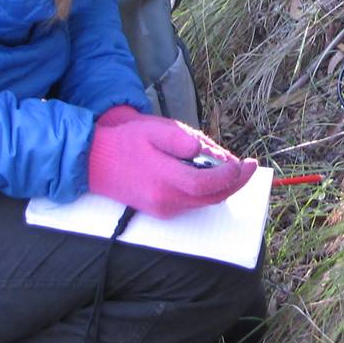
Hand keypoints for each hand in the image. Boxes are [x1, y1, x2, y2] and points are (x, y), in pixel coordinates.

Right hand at [86, 105, 256, 217]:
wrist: (94, 163)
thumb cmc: (125, 142)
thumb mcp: (155, 130)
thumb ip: (181, 139)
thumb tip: (207, 150)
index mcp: (165, 181)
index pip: (209, 184)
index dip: (232, 175)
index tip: (246, 162)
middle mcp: (167, 202)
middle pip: (213, 197)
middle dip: (235, 182)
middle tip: (249, 166)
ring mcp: (164, 210)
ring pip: (205, 202)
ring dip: (222, 186)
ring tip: (231, 165)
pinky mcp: (161, 212)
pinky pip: (193, 203)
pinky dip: (207, 190)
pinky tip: (209, 173)